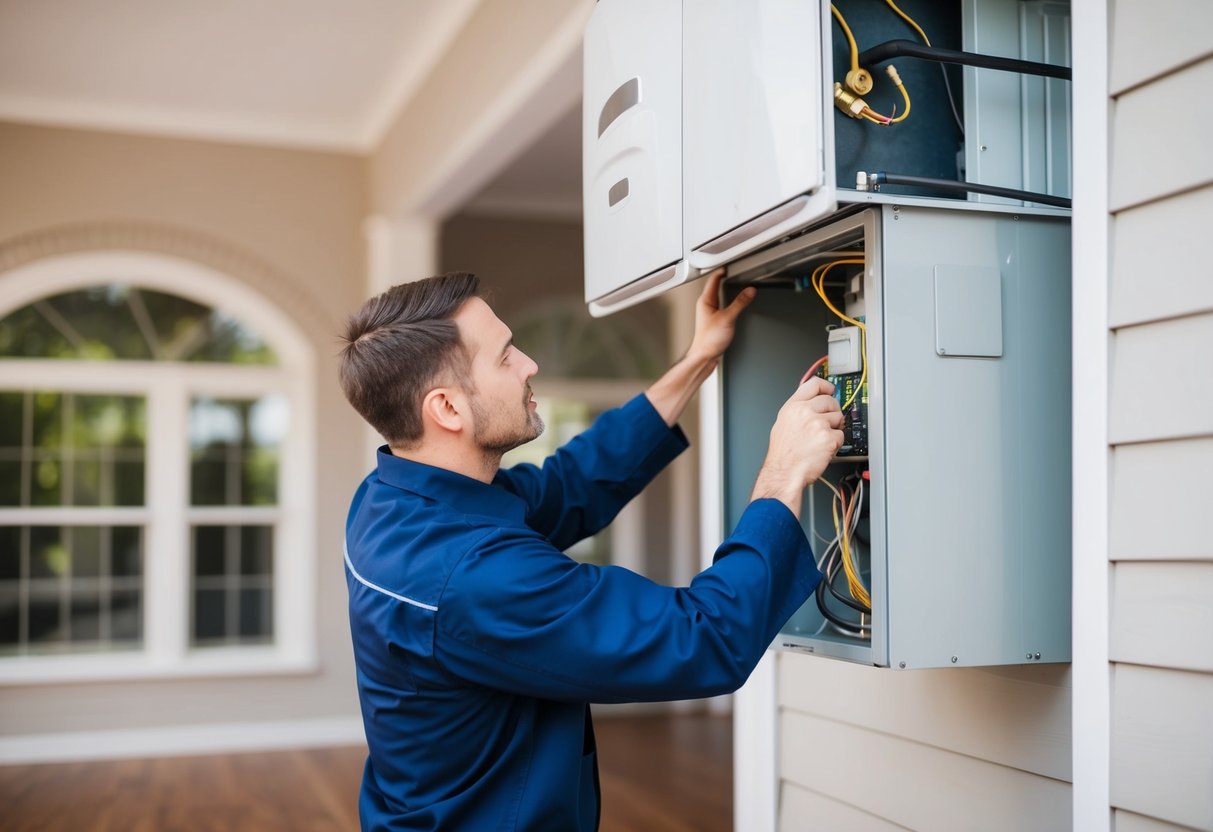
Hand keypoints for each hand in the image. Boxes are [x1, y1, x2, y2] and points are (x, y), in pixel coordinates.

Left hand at [685, 269, 756, 365]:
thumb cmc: (709, 340)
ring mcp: (710, 312)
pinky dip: (730, 300)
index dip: (722, 270)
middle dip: (726, 278)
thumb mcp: (728, 318)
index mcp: (705, 300)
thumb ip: (740, 303)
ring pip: (720, 295)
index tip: (731, 264)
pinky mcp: (715, 320)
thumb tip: (749, 291)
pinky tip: (736, 303)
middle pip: (716, 285)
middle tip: (736, 271)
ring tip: (737, 283)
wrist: (705, 356)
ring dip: (727, 289)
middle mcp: (706, 305)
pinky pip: (723, 305)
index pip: (713, 279)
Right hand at [751, 377, 844, 517]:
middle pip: (830, 401)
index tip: (830, 390)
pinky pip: (841, 435)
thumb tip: (812, 403)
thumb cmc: (783, 454)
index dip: (826, 386)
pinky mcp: (829, 438)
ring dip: (834, 428)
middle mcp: (805, 412)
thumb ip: (798, 410)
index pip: (814, 384)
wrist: (784, 473)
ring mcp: (818, 424)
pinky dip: (835, 443)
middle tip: (827, 423)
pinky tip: (823, 448)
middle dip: (832, 411)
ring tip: (820, 439)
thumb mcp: (783, 423)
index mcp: (793, 407)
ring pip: (838, 418)